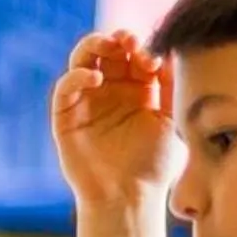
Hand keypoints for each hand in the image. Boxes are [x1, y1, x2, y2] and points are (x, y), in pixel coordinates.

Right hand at [50, 30, 181, 209]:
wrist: (130, 197)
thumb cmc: (154, 164)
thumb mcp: (171, 118)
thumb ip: (170, 85)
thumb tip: (169, 49)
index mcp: (137, 89)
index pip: (133, 54)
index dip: (141, 47)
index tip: (153, 57)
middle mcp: (110, 91)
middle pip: (107, 50)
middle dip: (117, 40)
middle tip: (129, 41)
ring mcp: (86, 102)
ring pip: (82, 60)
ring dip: (93, 46)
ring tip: (109, 45)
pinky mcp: (66, 117)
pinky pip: (65, 88)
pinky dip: (76, 76)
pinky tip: (95, 79)